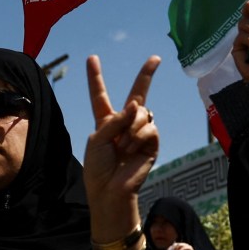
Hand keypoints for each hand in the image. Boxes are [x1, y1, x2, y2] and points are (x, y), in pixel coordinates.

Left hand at [81, 55, 162, 239]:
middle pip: (138, 94)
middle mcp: (124, 123)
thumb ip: (115, 119)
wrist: (109, 191)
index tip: (92, 58)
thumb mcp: (97, 138)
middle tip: (156, 58)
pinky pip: (149, 127)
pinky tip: (130, 150)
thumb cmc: (98, 167)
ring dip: (131, 127)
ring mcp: (140, 132)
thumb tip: (137, 105)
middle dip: (147, 75)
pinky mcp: (151, 143)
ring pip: (143, 112)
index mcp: (105, 121)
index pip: (100, 96)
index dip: (96, 77)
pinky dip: (138, 136)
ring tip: (123, 146)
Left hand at [168, 242, 197, 249]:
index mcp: (180, 247)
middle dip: (173, 248)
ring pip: (180, 245)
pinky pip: (184, 247)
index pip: (174, 245)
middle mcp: (183, 245)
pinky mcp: (189, 247)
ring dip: (176, 249)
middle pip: (176, 244)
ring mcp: (186, 246)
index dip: (171, 247)